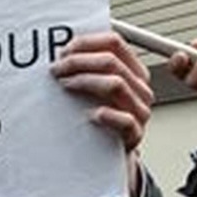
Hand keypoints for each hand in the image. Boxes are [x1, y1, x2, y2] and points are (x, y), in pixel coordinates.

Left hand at [50, 31, 153, 151]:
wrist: (106, 153)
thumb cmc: (98, 116)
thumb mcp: (96, 88)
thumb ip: (87, 67)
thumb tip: (62, 50)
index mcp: (133, 70)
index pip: (114, 43)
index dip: (86, 43)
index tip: (64, 50)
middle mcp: (140, 87)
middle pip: (111, 61)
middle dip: (78, 61)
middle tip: (57, 68)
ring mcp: (140, 110)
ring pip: (116, 84)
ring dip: (85, 81)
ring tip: (65, 85)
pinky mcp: (135, 134)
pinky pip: (125, 120)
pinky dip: (107, 114)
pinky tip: (91, 115)